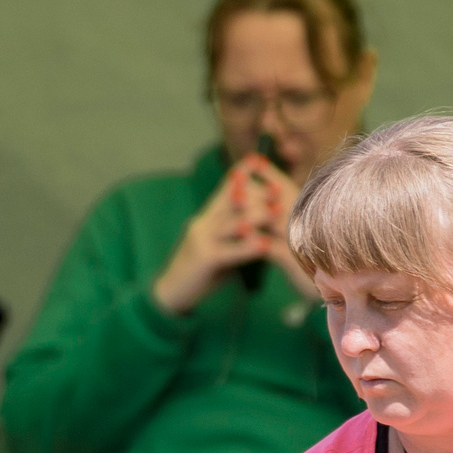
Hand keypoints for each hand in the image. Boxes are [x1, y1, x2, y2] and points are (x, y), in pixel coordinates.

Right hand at [152, 153, 298, 314]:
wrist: (173, 292)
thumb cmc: (201, 271)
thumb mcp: (220, 246)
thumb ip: (235, 234)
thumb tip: (261, 224)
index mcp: (207, 218)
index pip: (224, 190)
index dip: (241, 175)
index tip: (259, 160)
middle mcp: (203, 223)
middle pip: (231, 203)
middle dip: (256, 193)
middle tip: (279, 186)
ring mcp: (202, 239)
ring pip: (231, 223)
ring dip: (255, 216)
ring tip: (277, 210)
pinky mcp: (204, 259)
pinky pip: (228, 251)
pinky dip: (247, 247)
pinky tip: (264, 245)